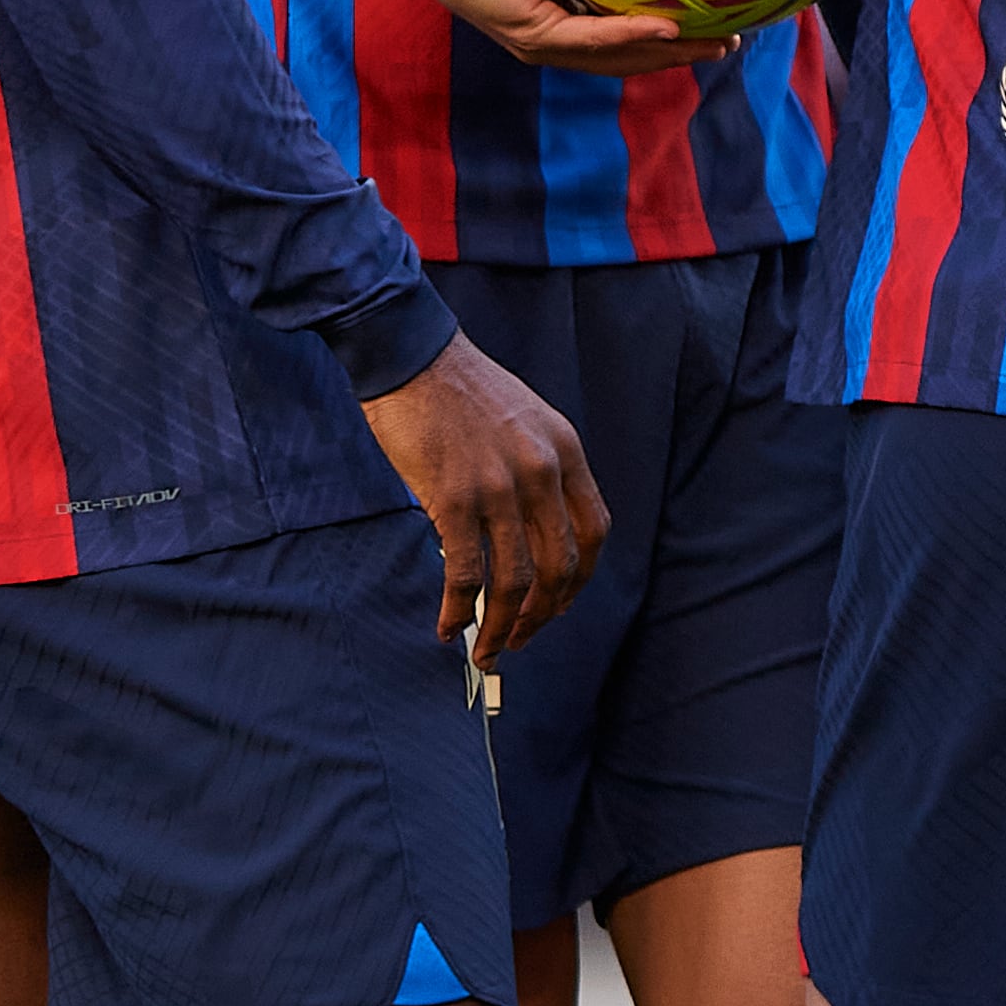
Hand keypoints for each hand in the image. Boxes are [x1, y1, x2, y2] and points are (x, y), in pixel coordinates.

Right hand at [358, 329, 609, 662]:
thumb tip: (534, 535)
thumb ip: (540, 472)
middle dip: (543, 615)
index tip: (560, 604)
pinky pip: (465, 573)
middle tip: (522, 639)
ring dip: (504, 626)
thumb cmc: (461, 390)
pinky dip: (460, 609)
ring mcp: (499, 487)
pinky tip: (450, 626)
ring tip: (488, 649)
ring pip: (516, 580)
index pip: (593, 531)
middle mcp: (541, 472)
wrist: (412, 356)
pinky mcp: (453, 499)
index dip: (580, 579)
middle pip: (560, 566)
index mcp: (565, 452)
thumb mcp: (527, 422)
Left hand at [387, 0, 720, 75]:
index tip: (708, 23)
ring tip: (714, 45)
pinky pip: (592, 37)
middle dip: (679, 54)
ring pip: (616, 57)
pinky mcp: (532, 33)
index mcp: (555, 9)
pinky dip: (631, 34)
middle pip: (626, 56)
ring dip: (668, 54)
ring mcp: (540, 40)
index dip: (663, 36)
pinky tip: (671, 29)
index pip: (615, 35)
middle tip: (727, 44)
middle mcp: (549, 34)